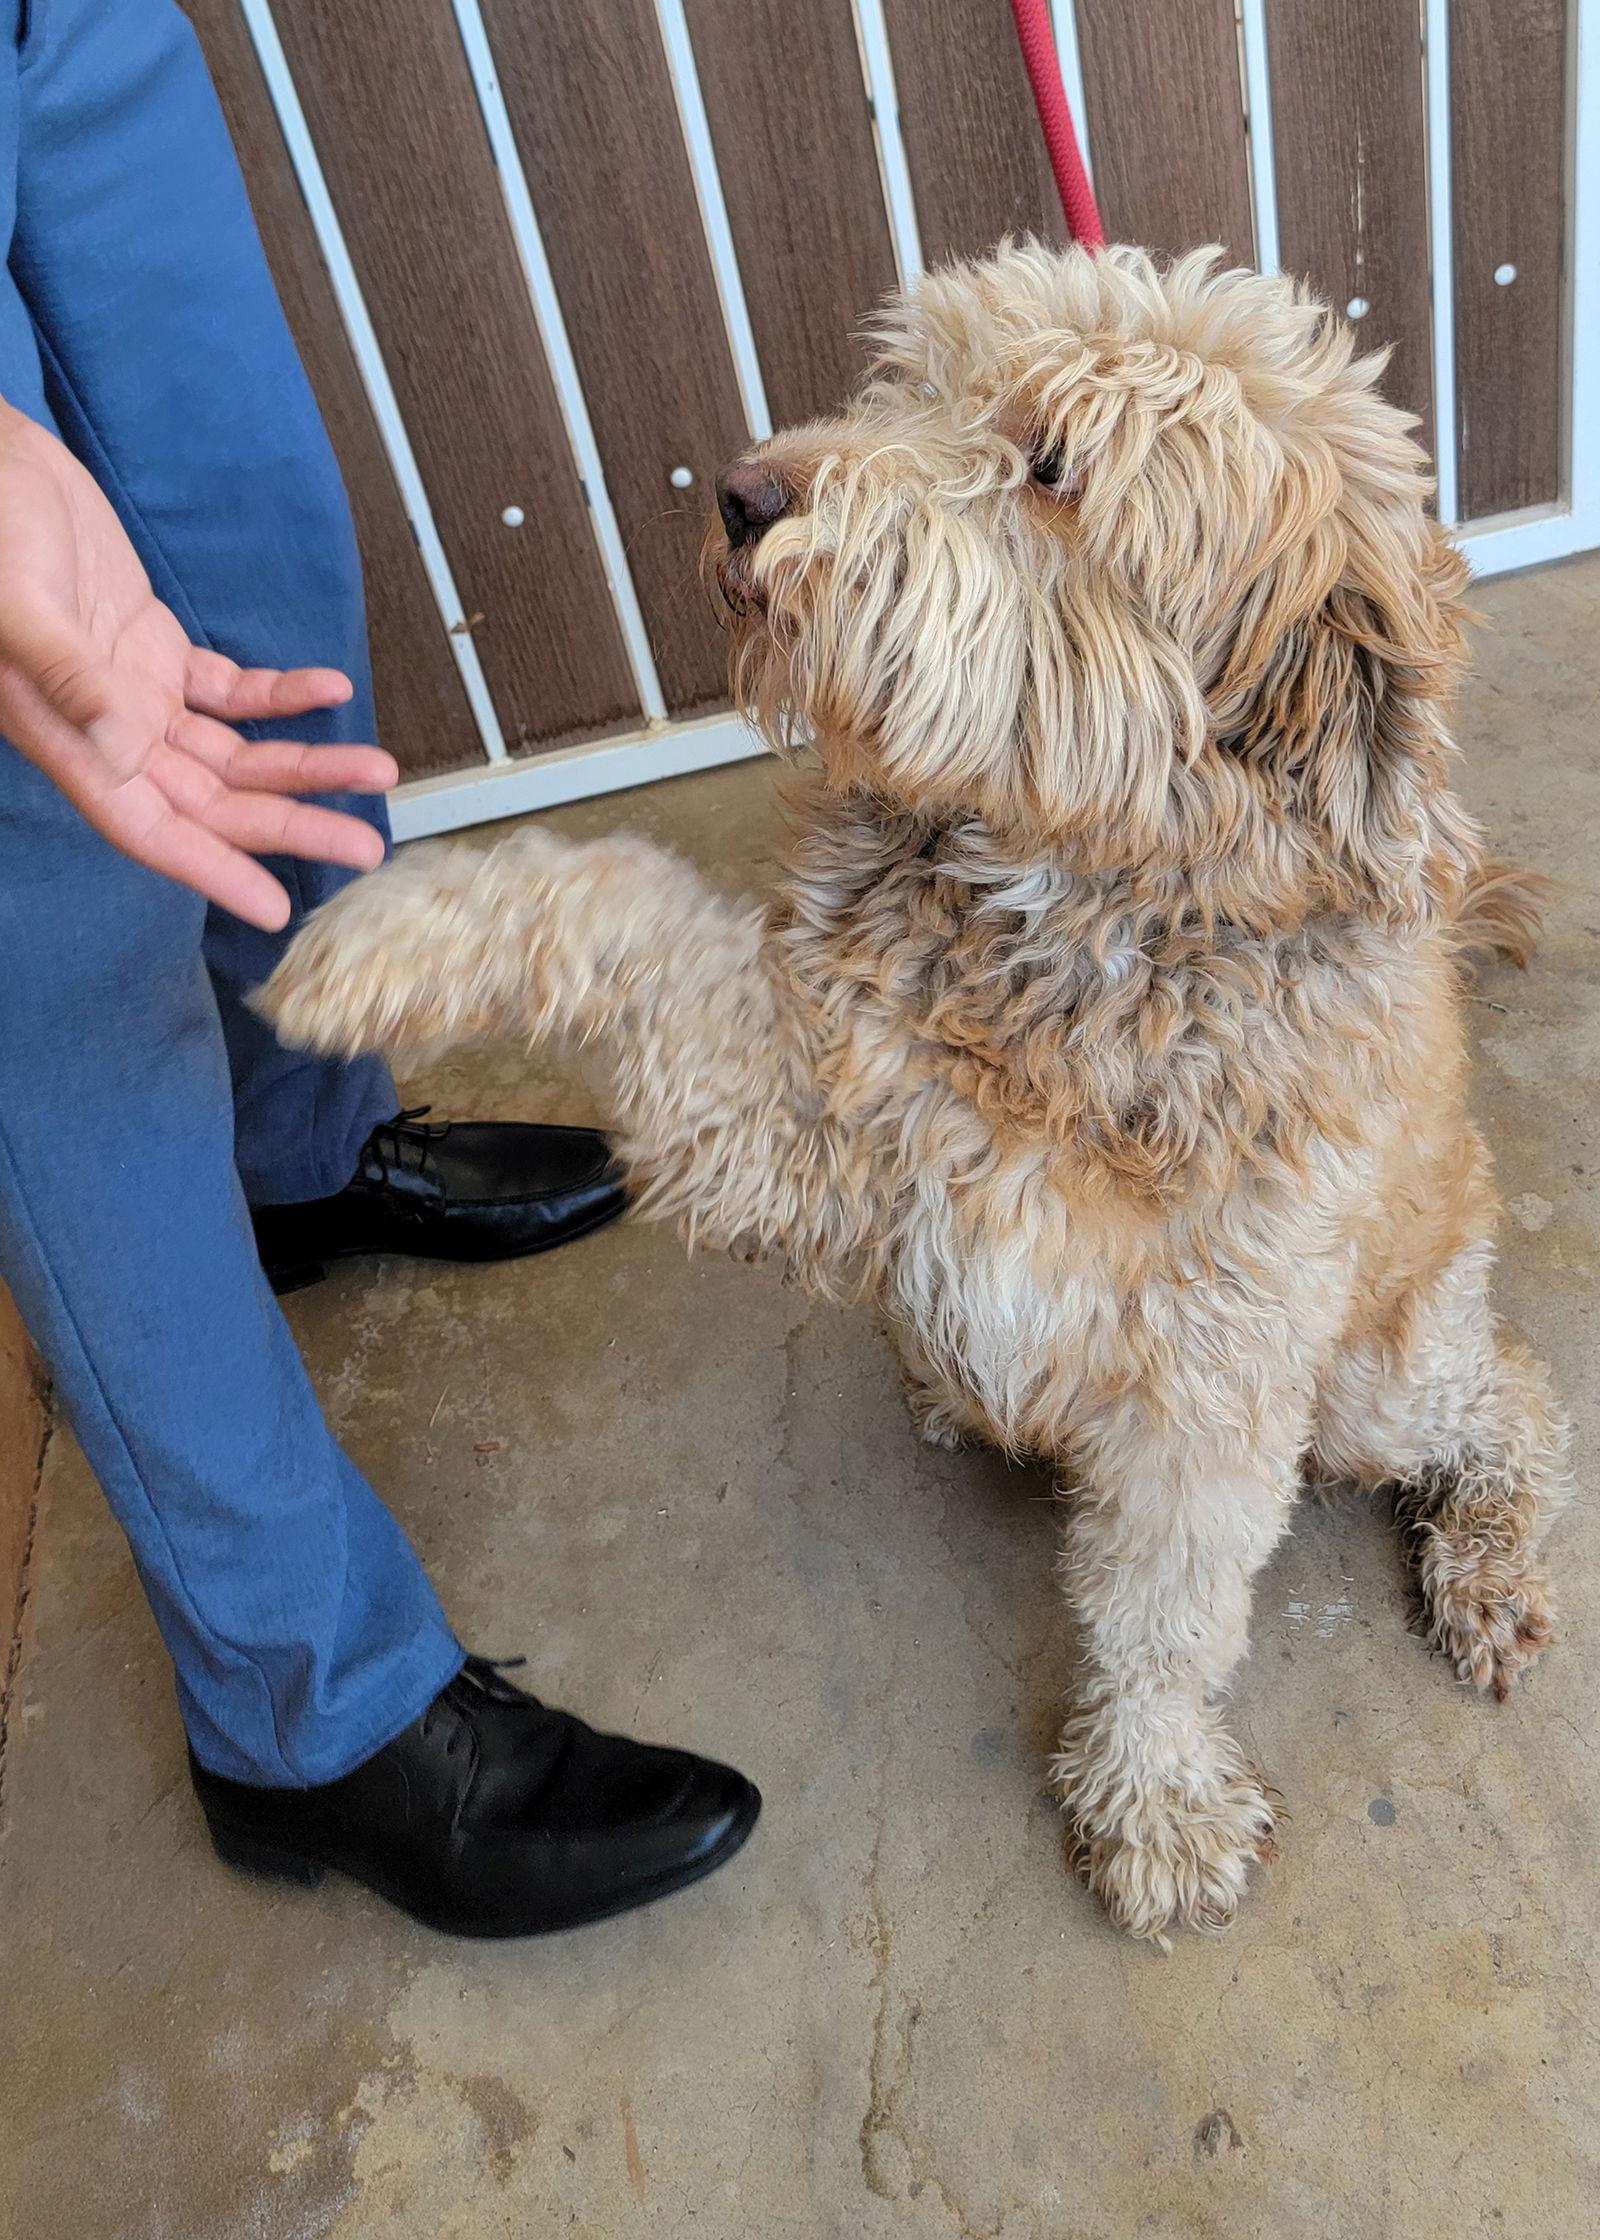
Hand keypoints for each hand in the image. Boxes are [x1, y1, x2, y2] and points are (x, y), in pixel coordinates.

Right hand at [0, 401, 397, 929]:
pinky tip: (330, 691)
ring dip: (305, 765)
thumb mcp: (19, 604)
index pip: (151, 829)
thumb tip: (125, 748)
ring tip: (376, 770)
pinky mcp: (152, 650)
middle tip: (366, 846)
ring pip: (233, 753)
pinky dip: (280, 697)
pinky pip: (228, 692)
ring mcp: (134, 693)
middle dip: (291, 824)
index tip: (274, 906)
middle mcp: (108, 732)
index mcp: (71, 740)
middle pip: (213, 802)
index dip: (213, 871)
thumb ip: (69, 677)